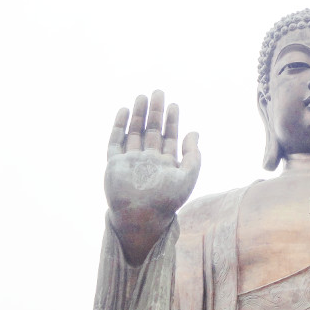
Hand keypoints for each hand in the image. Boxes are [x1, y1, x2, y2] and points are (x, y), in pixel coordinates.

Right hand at [105, 90, 200, 264]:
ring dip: (138, 115)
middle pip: (151, 131)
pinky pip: (115, 141)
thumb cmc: (167, 201)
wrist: (141, 217)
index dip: (172, 121)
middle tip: (158, 92)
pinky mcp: (115, 164)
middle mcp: (148, 161)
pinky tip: (124, 111)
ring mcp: (131, 161)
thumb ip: (193, 156)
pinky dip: (119, 126)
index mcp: (165, 164)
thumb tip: (194, 132)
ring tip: (142, 96)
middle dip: (155, 112)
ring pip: (134, 132)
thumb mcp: (187, 177)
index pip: (169, 137)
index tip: (173, 105)